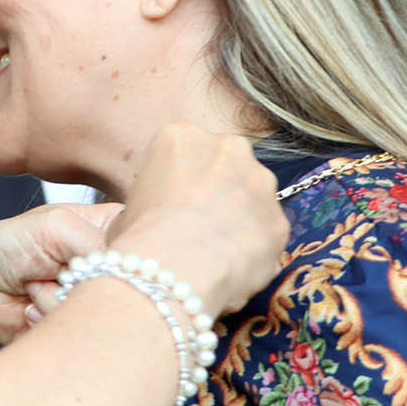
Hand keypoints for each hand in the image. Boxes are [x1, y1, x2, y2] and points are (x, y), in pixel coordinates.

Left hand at [0, 202, 118, 346]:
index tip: (94, 256)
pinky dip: (47, 321)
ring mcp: (94, 302)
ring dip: (58, 301)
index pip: (146, 242)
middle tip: (58, 271)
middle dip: (83, 280)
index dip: (124, 254)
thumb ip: (96, 241)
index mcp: (111, 231)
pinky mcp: (77, 332)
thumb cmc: (6, 245)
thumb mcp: (53, 226)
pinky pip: (77, 335)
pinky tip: (30, 309)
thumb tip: (122, 269)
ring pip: (101, 314)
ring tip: (35, 287)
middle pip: (128, 284)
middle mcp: (109, 269)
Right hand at [103, 123, 287, 317]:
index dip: (175, 184)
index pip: (183, 153)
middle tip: (195, 227)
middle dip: (216, 192)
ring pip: (252, 197)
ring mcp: (260, 182)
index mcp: (181, 136)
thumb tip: (149, 221)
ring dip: (239, 219)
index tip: (169, 207)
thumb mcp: (126, 209)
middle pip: (225, 166)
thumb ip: (150, 203)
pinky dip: (254, 250)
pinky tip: (231, 269)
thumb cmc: (142, 237)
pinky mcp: (280, 219)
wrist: (177, 267)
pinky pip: (266, 234)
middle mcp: (228, 147)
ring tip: (214, 252)